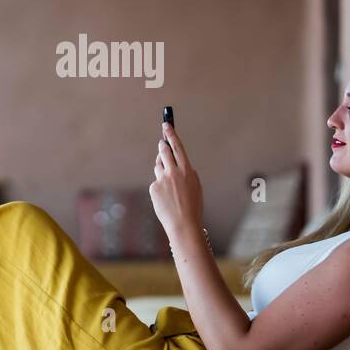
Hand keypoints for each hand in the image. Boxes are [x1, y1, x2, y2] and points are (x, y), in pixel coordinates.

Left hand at [149, 122, 204, 243]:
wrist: (183, 224)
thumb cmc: (192, 206)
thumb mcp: (195, 186)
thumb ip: (186, 173)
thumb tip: (176, 163)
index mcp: (187, 170)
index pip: (177, 147)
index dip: (171, 135)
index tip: (166, 125)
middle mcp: (174, 172)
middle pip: (164, 152)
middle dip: (162, 146)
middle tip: (162, 143)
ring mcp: (162, 179)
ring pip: (158, 167)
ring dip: (162, 169)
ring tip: (170, 185)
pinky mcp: (154, 188)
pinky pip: (156, 182)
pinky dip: (160, 187)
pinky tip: (166, 198)